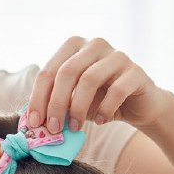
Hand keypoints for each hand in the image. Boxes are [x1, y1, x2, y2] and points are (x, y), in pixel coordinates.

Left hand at [27, 37, 170, 132]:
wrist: (139, 106)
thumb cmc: (100, 102)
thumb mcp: (74, 102)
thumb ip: (56, 105)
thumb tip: (34, 122)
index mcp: (74, 47)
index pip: (49, 71)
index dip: (38, 98)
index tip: (34, 123)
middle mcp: (95, 45)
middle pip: (67, 72)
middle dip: (56, 103)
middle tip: (54, 128)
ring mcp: (117, 56)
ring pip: (90, 79)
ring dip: (79, 108)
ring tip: (76, 127)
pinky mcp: (136, 72)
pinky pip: (116, 90)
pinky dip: (105, 109)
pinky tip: (101, 121)